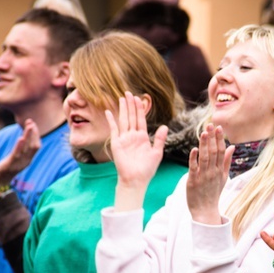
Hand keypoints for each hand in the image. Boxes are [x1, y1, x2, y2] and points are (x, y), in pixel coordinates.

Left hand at [0, 119, 40, 190]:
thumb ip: (20, 150)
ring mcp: (18, 164)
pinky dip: (20, 146)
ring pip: (27, 149)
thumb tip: (23, 137)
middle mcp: (25, 162)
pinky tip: (21, 138)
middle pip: (34, 146)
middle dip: (34, 133)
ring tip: (29, 125)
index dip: (36, 134)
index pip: (36, 145)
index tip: (32, 123)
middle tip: (31, 122)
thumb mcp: (14, 159)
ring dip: (28, 136)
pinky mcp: (9, 165)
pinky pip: (16, 155)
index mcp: (27, 160)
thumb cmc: (4, 171)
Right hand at [107, 92, 166, 210]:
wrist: (136, 180)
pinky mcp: (116, 144)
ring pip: (123, 120)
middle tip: (129, 92)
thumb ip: (159, 139)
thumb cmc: (147, 169)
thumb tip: (164, 126)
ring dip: (122, 109)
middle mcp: (132, 136)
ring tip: (122, 97)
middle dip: (130, 105)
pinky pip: (113, 129)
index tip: (138, 98)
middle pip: (131, 117)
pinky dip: (111, 120)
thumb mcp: (157, 153)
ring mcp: (124, 139)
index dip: (140, 108)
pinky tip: (109, 111)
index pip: (140, 119)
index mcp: (142, 137)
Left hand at [186, 123, 233, 224]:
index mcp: (219, 170)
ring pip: (204, 158)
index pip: (221, 151)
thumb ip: (226, 161)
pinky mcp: (193, 181)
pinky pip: (193, 168)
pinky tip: (194, 149)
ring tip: (204, 133)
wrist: (206, 211)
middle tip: (211, 125)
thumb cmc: (213, 193)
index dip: (220, 139)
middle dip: (212, 138)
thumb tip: (232, 146)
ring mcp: (203, 176)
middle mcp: (212, 172)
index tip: (219, 127)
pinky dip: (194, 158)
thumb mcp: (223, 177)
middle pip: (213, 152)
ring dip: (204, 145)